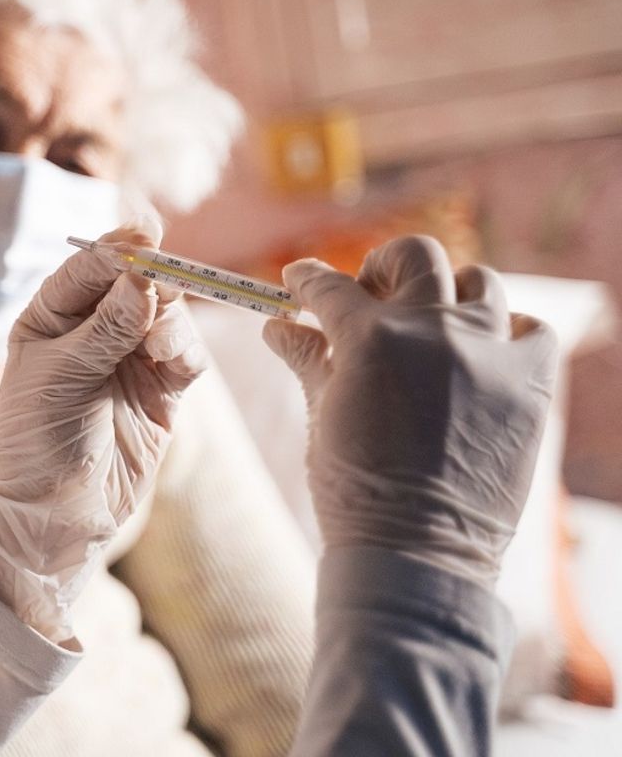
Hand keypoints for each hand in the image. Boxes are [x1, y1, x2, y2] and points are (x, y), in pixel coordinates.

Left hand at [0, 223, 206, 642]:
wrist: (53, 517)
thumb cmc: (37, 441)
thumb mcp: (62, 376)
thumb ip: (106, 328)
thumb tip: (144, 277)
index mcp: (51, 317)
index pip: (90, 268)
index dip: (119, 248)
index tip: (146, 234)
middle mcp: (92, 331)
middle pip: (137, 283)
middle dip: (155, 278)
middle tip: (167, 279)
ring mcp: (130, 360)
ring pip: (169, 316)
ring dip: (170, 319)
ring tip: (156, 345)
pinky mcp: (162, 392)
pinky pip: (187, 356)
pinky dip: (186, 352)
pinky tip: (171, 364)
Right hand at [263, 235, 558, 585]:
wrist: (416, 551)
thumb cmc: (355, 490)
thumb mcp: (322, 415)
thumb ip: (307, 359)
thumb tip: (276, 327)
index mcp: (369, 338)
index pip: (329, 286)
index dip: (306, 279)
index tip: (299, 281)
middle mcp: (433, 331)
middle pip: (413, 257)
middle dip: (381, 268)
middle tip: (368, 295)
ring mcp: (487, 354)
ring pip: (478, 283)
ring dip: (448, 295)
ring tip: (432, 323)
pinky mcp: (529, 384)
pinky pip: (532, 330)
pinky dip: (509, 331)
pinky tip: (486, 350)